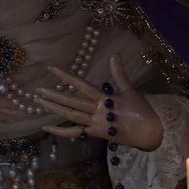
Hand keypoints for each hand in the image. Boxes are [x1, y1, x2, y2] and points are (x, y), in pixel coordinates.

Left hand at [37, 54, 162, 150]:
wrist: (149, 132)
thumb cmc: (140, 109)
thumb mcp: (130, 89)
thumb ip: (119, 72)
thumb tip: (116, 54)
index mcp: (105, 98)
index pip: (81, 84)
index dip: (65, 76)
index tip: (51, 69)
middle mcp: (97, 111)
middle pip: (71, 103)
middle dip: (54, 96)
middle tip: (38, 90)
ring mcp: (95, 124)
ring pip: (70, 116)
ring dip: (54, 109)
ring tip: (39, 102)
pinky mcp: (94, 134)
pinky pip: (74, 133)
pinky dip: (60, 131)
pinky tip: (46, 128)